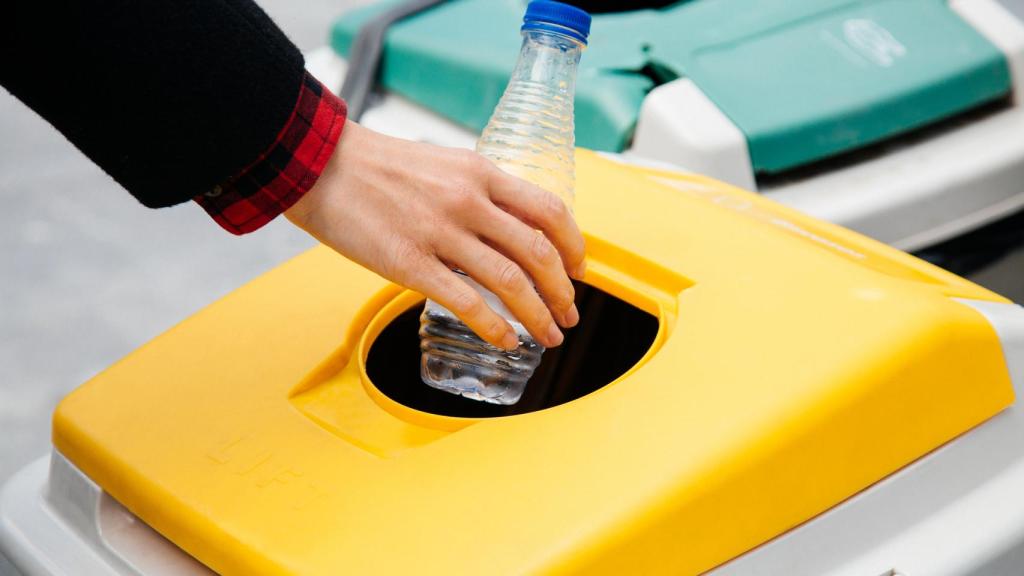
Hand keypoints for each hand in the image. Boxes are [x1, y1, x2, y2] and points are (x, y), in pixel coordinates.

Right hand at [285, 121, 585, 349]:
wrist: (320, 164)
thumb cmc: (380, 166)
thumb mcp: (444, 165)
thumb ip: (479, 193)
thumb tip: (508, 229)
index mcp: (481, 173)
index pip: (549, 211)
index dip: (574, 246)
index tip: (578, 271)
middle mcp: (468, 201)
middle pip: (538, 252)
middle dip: (563, 291)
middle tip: (570, 314)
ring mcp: (440, 232)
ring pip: (510, 281)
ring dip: (538, 315)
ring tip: (549, 335)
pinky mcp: (409, 263)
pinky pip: (466, 302)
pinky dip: (495, 327)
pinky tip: (506, 341)